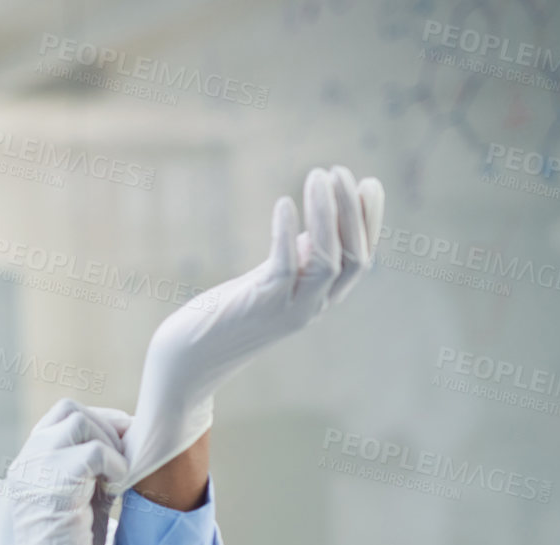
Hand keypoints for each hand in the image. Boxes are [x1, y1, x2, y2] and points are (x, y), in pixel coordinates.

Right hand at [0, 399, 129, 544]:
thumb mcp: (84, 498)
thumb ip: (93, 468)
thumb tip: (128, 436)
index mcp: (31, 461)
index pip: (64, 414)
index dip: (101, 423)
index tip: (124, 451)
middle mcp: (27, 460)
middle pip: (71, 410)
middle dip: (108, 429)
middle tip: (125, 465)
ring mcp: (34, 471)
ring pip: (80, 422)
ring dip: (109, 445)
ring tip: (117, 480)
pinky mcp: (51, 488)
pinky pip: (93, 452)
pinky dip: (115, 466)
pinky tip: (116, 492)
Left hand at [120, 165, 384, 486]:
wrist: (189, 359)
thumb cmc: (228, 314)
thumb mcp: (273, 280)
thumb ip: (300, 256)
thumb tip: (321, 218)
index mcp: (319, 299)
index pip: (362, 258)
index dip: (370, 221)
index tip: (367, 182)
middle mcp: (312, 306)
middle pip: (355, 257)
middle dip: (353, 211)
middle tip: (340, 171)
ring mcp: (289, 309)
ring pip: (329, 260)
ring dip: (327, 215)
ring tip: (320, 175)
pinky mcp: (260, 306)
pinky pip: (284, 267)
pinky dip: (287, 233)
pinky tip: (283, 204)